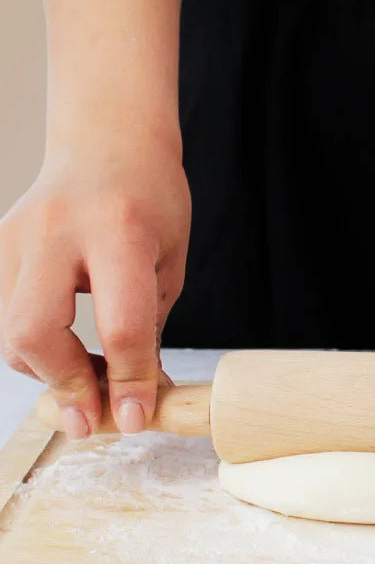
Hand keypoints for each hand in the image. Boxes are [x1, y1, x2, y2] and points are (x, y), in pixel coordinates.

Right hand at [0, 134, 189, 438]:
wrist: (107, 142)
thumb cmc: (151, 200)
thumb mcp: (168, 262)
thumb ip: (148, 327)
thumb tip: (135, 395)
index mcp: (119, 232)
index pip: (120, 325)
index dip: (128, 382)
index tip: (134, 419)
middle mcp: (57, 232)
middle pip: (36, 332)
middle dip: (64, 386)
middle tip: (91, 421)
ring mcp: (16, 237)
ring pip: (10, 332)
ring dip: (48, 371)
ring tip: (88, 381)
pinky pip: (5, 316)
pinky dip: (34, 346)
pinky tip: (66, 349)